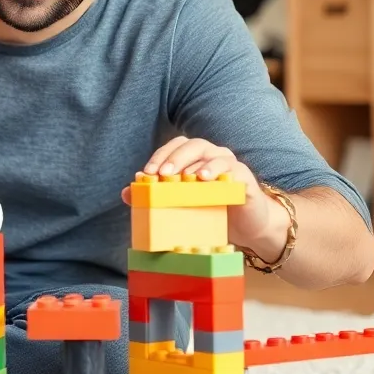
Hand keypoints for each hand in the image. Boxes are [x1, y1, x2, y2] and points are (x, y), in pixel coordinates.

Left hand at [120, 136, 277, 250]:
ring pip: (214, 154)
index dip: (160, 155)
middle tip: (162, 173)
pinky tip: (207, 179)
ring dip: (196, 164)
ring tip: (184, 177)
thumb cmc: (210, 210)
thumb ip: (155, 196)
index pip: (175, 146)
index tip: (147, 173)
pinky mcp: (245, 179)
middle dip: (175, 157)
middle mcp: (213, 155)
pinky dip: (219, 172)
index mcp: (195, 157)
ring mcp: (231, 165)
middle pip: (193, 145)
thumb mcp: (181, 204)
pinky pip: (233, 170)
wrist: (246, 227)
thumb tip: (126, 193)